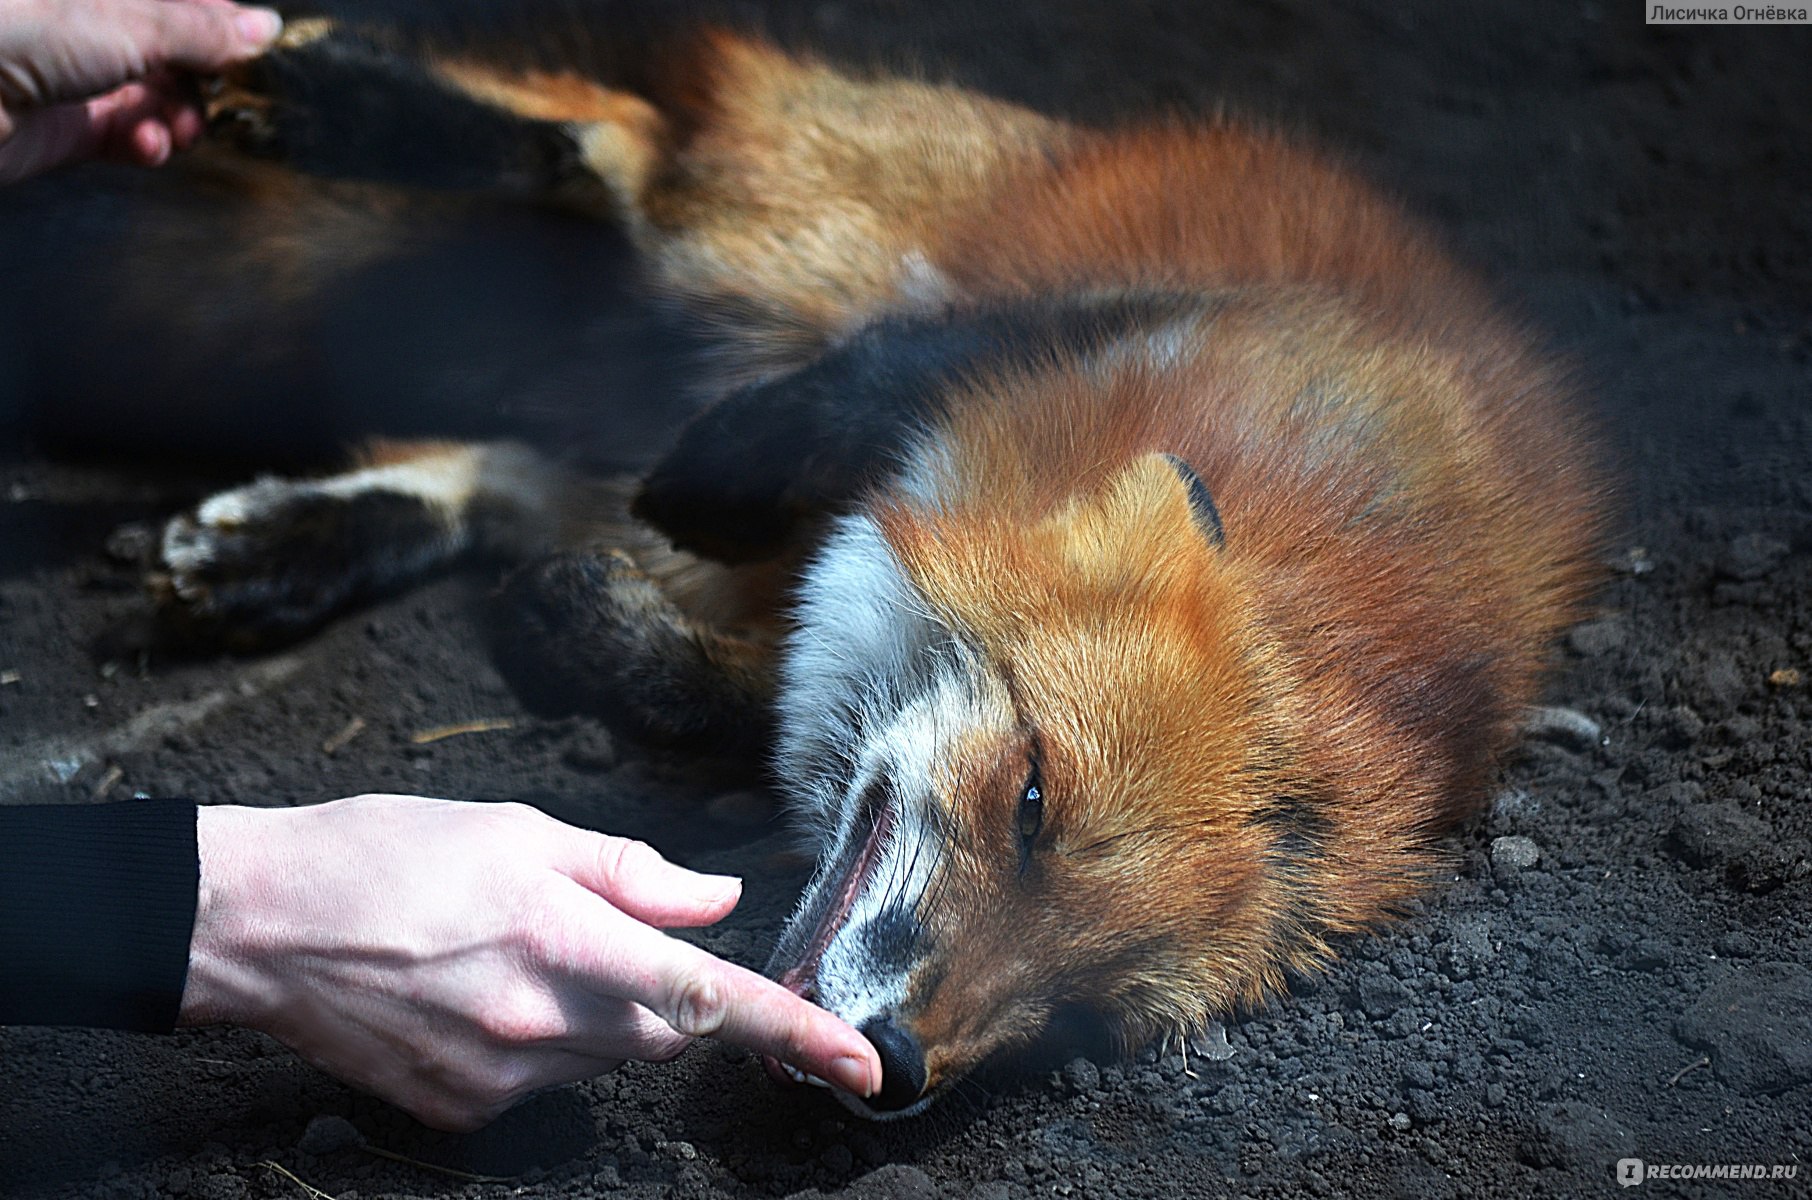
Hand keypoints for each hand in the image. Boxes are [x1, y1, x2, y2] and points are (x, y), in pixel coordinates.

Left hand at [0, 0, 282, 183]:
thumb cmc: (12, 29)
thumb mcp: (129, 20)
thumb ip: (201, 30)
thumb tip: (264, 28)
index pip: (178, 0)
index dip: (219, 20)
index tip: (254, 45)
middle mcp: (86, 23)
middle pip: (172, 49)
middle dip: (205, 76)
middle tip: (227, 94)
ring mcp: (75, 75)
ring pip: (156, 96)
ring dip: (182, 115)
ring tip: (182, 126)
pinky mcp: (68, 128)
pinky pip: (129, 136)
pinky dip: (151, 144)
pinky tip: (150, 144)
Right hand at [179, 795, 881, 1130]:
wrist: (256, 925)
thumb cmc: (385, 855)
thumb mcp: (519, 832)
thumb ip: (633, 873)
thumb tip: (719, 900)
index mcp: (562, 937)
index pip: (709, 998)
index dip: (796, 1032)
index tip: (862, 1066)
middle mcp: (538, 1021)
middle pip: (665, 1032)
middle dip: (666, 993)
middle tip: (600, 934)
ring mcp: (498, 1077)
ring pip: (605, 1057)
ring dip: (598, 1012)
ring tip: (513, 950)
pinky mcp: (462, 1110)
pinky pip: (544, 1082)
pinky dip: (542, 1040)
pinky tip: (477, 991)